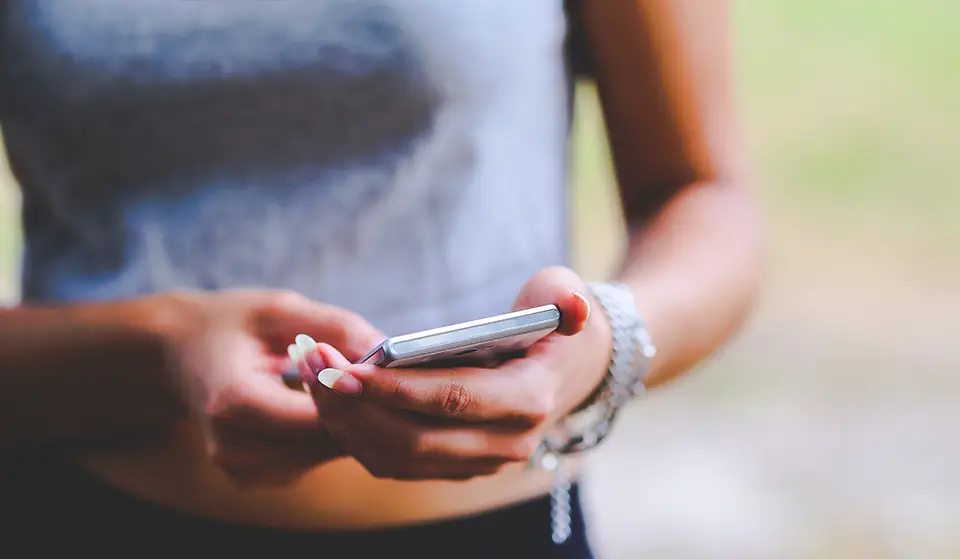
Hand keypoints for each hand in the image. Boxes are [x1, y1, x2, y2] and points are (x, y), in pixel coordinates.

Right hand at [159, 289, 383, 486]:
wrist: (177, 354)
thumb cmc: (230, 324)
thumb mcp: (279, 308)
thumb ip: (335, 327)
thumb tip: (390, 350)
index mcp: (234, 403)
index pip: (319, 417)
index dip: (360, 396)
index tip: (391, 371)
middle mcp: (234, 448)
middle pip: (326, 441)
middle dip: (364, 410)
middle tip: (392, 378)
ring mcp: (243, 470)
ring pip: (326, 454)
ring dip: (352, 423)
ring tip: (364, 384)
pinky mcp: (255, 478)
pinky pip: (314, 458)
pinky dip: (331, 431)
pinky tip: (336, 402)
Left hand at [297, 267, 610, 481]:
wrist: (568, 368)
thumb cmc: (554, 322)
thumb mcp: (565, 293)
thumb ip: (564, 296)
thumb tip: (569, 305)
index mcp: (529, 401)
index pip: (453, 401)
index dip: (394, 390)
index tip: (342, 370)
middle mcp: (506, 445)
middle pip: (413, 440)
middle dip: (354, 406)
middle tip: (311, 366)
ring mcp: (479, 462)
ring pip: (397, 459)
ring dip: (345, 422)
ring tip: (309, 376)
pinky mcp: (454, 467)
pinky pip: (394, 462)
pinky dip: (356, 433)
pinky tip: (328, 397)